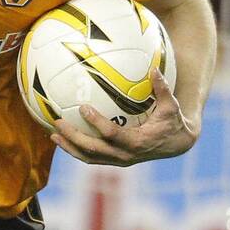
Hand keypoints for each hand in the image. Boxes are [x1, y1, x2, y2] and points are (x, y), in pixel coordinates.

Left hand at [51, 67, 198, 166]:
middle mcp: (125, 156)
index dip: (96, 122)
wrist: (176, 145)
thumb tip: (154, 68)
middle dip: (73, 137)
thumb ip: (163, 89)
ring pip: (89, 157)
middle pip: (93, 149)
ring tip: (53, 135)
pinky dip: (76, 150)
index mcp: (137, 142)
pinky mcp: (114, 161)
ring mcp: (118, 161)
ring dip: (69, 147)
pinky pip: (91, 158)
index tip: (83, 107)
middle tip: (58, 122)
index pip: (111, 134)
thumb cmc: (172, 121)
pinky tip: (63, 139)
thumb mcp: (171, 106)